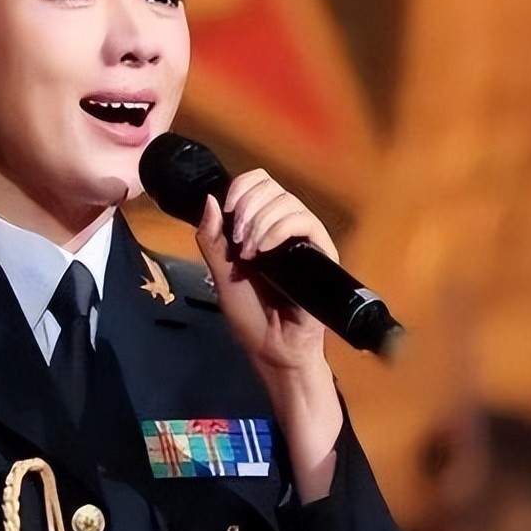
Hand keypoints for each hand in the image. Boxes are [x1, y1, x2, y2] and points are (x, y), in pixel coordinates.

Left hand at [195, 169, 338, 374]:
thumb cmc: (250, 315)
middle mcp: (284, 227)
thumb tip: (209, 199)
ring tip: (249, 253)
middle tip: (237, 239)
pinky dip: (279, 229)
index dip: (240, 187)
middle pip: (271, 185)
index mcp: (259, 226)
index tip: (225, 210)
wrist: (273, 348)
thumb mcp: (221, 274)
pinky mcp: (322, 252)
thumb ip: (212, 239)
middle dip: (246, 205)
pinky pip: (305, 222)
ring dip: (260, 221)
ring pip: (287, 201)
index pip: (258, 182)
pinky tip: (264, 249)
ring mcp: (304, 238)